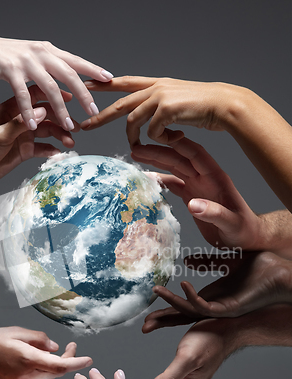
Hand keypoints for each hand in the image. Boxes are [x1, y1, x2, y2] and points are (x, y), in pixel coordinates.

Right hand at [0, 34, 112, 129]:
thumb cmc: (6, 57)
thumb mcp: (33, 60)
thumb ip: (52, 72)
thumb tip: (71, 90)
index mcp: (48, 51)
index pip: (75, 60)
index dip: (93, 69)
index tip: (109, 79)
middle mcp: (40, 53)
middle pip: (68, 74)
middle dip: (83, 94)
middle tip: (94, 111)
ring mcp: (25, 61)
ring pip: (49, 87)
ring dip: (60, 109)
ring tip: (67, 126)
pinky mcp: (9, 70)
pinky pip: (23, 95)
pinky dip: (29, 112)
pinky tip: (33, 126)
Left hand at [0, 89, 76, 188]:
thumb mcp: (0, 134)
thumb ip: (20, 123)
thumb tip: (42, 111)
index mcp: (11, 108)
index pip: (35, 96)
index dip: (52, 95)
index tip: (68, 98)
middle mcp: (20, 119)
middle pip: (46, 115)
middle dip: (61, 120)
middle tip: (74, 127)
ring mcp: (24, 135)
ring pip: (48, 132)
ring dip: (60, 135)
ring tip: (69, 143)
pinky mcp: (26, 150)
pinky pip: (44, 148)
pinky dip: (53, 150)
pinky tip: (60, 154)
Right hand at [0, 327, 92, 378]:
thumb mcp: (18, 331)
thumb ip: (41, 339)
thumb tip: (57, 347)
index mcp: (28, 359)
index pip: (60, 365)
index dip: (77, 362)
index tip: (89, 358)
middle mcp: (26, 376)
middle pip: (56, 372)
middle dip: (68, 360)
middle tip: (72, 347)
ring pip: (46, 378)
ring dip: (55, 367)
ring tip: (58, 352)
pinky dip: (41, 373)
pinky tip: (39, 363)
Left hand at [80, 76, 240, 144]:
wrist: (224, 105)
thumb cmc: (203, 108)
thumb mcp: (176, 103)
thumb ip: (159, 109)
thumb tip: (145, 124)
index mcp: (156, 85)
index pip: (124, 82)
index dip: (104, 85)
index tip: (86, 87)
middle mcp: (155, 88)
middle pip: (120, 104)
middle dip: (100, 116)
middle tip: (84, 126)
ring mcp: (160, 97)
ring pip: (133, 121)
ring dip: (135, 138)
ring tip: (140, 147)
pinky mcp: (166, 109)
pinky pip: (152, 132)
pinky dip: (161, 140)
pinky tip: (176, 137)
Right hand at [135, 137, 261, 249]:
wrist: (245, 237)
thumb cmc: (242, 230)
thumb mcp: (231, 224)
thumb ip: (214, 213)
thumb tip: (193, 205)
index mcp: (216, 178)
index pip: (196, 155)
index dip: (178, 145)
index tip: (160, 137)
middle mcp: (205, 177)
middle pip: (179, 158)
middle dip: (158, 151)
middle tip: (136, 148)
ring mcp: (197, 185)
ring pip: (174, 167)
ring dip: (156, 161)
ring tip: (136, 154)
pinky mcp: (191, 195)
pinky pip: (173, 183)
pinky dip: (159, 179)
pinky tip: (146, 177)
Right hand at [145, 252, 291, 329]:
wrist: (283, 274)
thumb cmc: (261, 268)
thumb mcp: (228, 261)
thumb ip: (207, 261)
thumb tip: (186, 261)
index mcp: (212, 298)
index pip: (184, 307)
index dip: (167, 309)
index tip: (150, 308)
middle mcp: (214, 307)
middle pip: (182, 316)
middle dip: (163, 320)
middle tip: (144, 326)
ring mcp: (221, 310)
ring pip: (190, 311)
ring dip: (172, 303)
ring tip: (157, 291)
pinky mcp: (229, 309)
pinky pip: (206, 307)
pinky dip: (192, 297)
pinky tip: (183, 285)